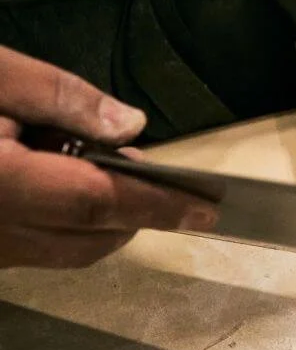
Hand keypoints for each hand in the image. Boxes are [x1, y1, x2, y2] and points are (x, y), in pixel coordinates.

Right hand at [0, 46, 218, 268]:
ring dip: (100, 219)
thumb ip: (60, 98)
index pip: (96, 202)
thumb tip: (130, 126)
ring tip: (94, 163)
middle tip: (146, 167)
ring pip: (62, 252)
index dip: (157, 205)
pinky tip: (56, 179)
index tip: (207, 211)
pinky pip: (33, 249)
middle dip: (134, 211)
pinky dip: (64, 223)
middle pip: (86, 239)